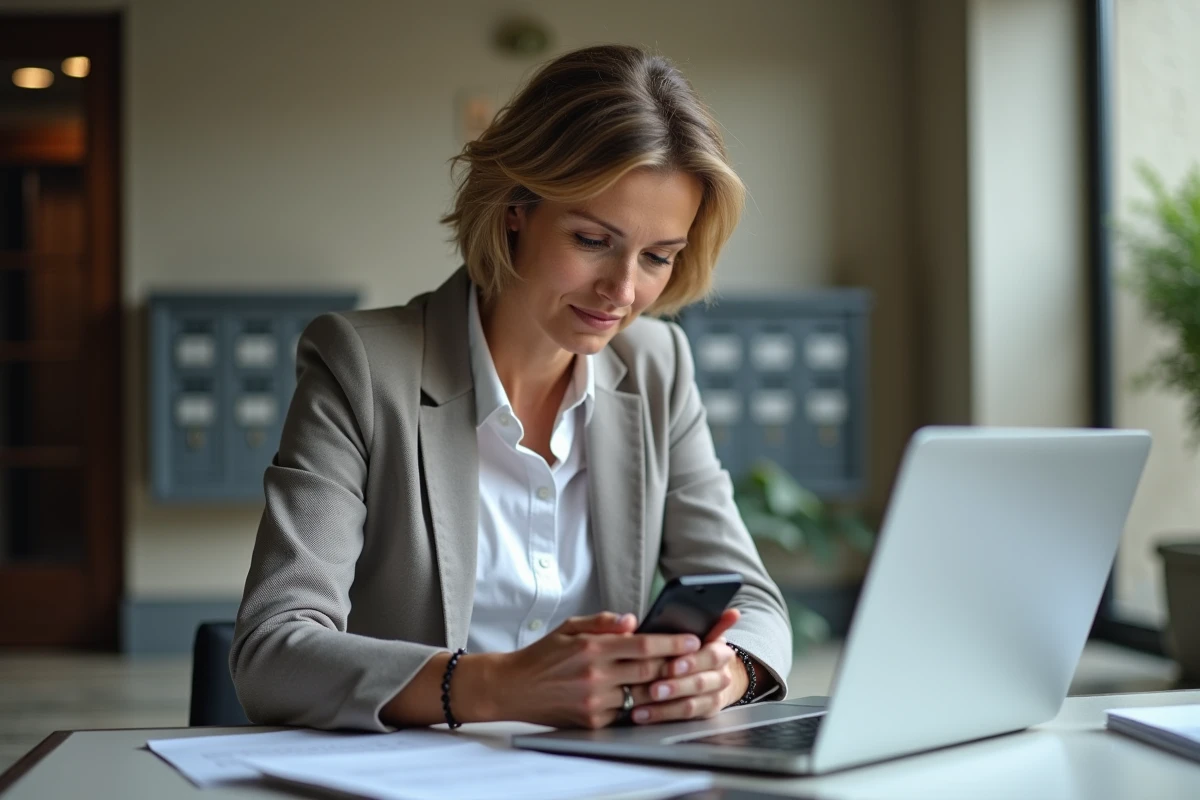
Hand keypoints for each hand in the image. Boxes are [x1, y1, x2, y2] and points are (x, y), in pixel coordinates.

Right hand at [493, 612, 702, 728]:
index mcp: (593, 648)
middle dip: (676, 665)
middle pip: (650, 671)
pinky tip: (652, 697)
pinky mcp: (593, 722)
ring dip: (664, 687)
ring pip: (643, 695)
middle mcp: (596, 675)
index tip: (693, 640)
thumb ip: (604, 622)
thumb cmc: (543, 656)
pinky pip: (627, 712)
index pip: (644, 645)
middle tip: (697, 660)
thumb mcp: (570, 627)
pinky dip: (640, 704)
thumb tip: (634, 621)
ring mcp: (595, 702)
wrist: (513, 688)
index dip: (673, 643)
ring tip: (681, 678)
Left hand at [627, 608, 747, 724]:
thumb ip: (706, 621)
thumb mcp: (699, 630)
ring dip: (665, 705)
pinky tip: (640, 714)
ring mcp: (714, 696)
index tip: (672, 665)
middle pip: (700, 683)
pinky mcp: (703, 713)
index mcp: (720, 650)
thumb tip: (733, 613)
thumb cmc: (694, 647)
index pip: (711, 656)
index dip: (691, 662)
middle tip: (653, 688)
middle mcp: (722, 675)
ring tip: (641, 703)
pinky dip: (660, 715)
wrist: (713, 672)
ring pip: (691, 704)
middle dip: (675, 686)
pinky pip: (682, 718)